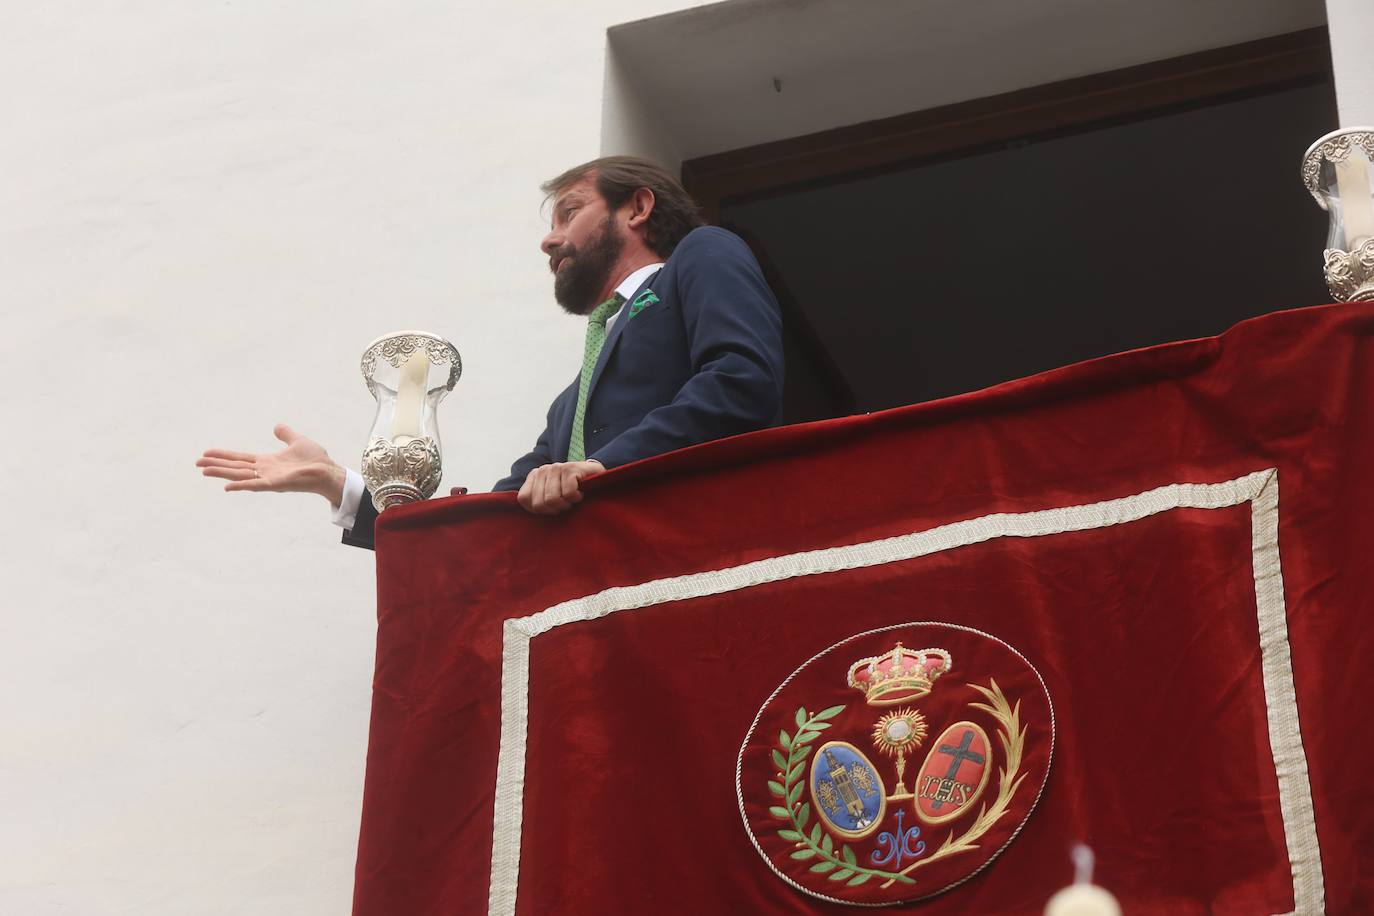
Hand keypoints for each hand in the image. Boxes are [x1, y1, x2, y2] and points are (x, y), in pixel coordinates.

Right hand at [197, 424, 345, 504]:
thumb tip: (277, 426)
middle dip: (216, 464)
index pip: (240, 458)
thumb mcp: (298, 441)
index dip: (224, 455)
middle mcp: (264, 471)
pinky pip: (255, 485)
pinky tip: (226, 486)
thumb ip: (286, 434)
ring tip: (204, 470)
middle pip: (235, 467)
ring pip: (240, 475)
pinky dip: (241, 485)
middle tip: (197, 463)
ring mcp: (268, 478)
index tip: (206, 453)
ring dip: (222, 473)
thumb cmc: (316, 460)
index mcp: (267, 462)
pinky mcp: (276, 484)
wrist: (328, 471)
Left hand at [517, 460, 603, 514]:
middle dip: (554, 509)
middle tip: (565, 504)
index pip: (524, 499)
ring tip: (572, 498)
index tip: (552, 507)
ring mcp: (556, 467)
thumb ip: (535, 500)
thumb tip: (523, 512)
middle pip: (539, 503)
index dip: (539, 509)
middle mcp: (542, 470)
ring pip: (553, 500)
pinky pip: (568, 494)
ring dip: (566, 504)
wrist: (595, 476)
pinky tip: (580, 493)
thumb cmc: (572, 490)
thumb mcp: (550, 495)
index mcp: (534, 476)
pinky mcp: (570, 469)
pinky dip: (576, 498)